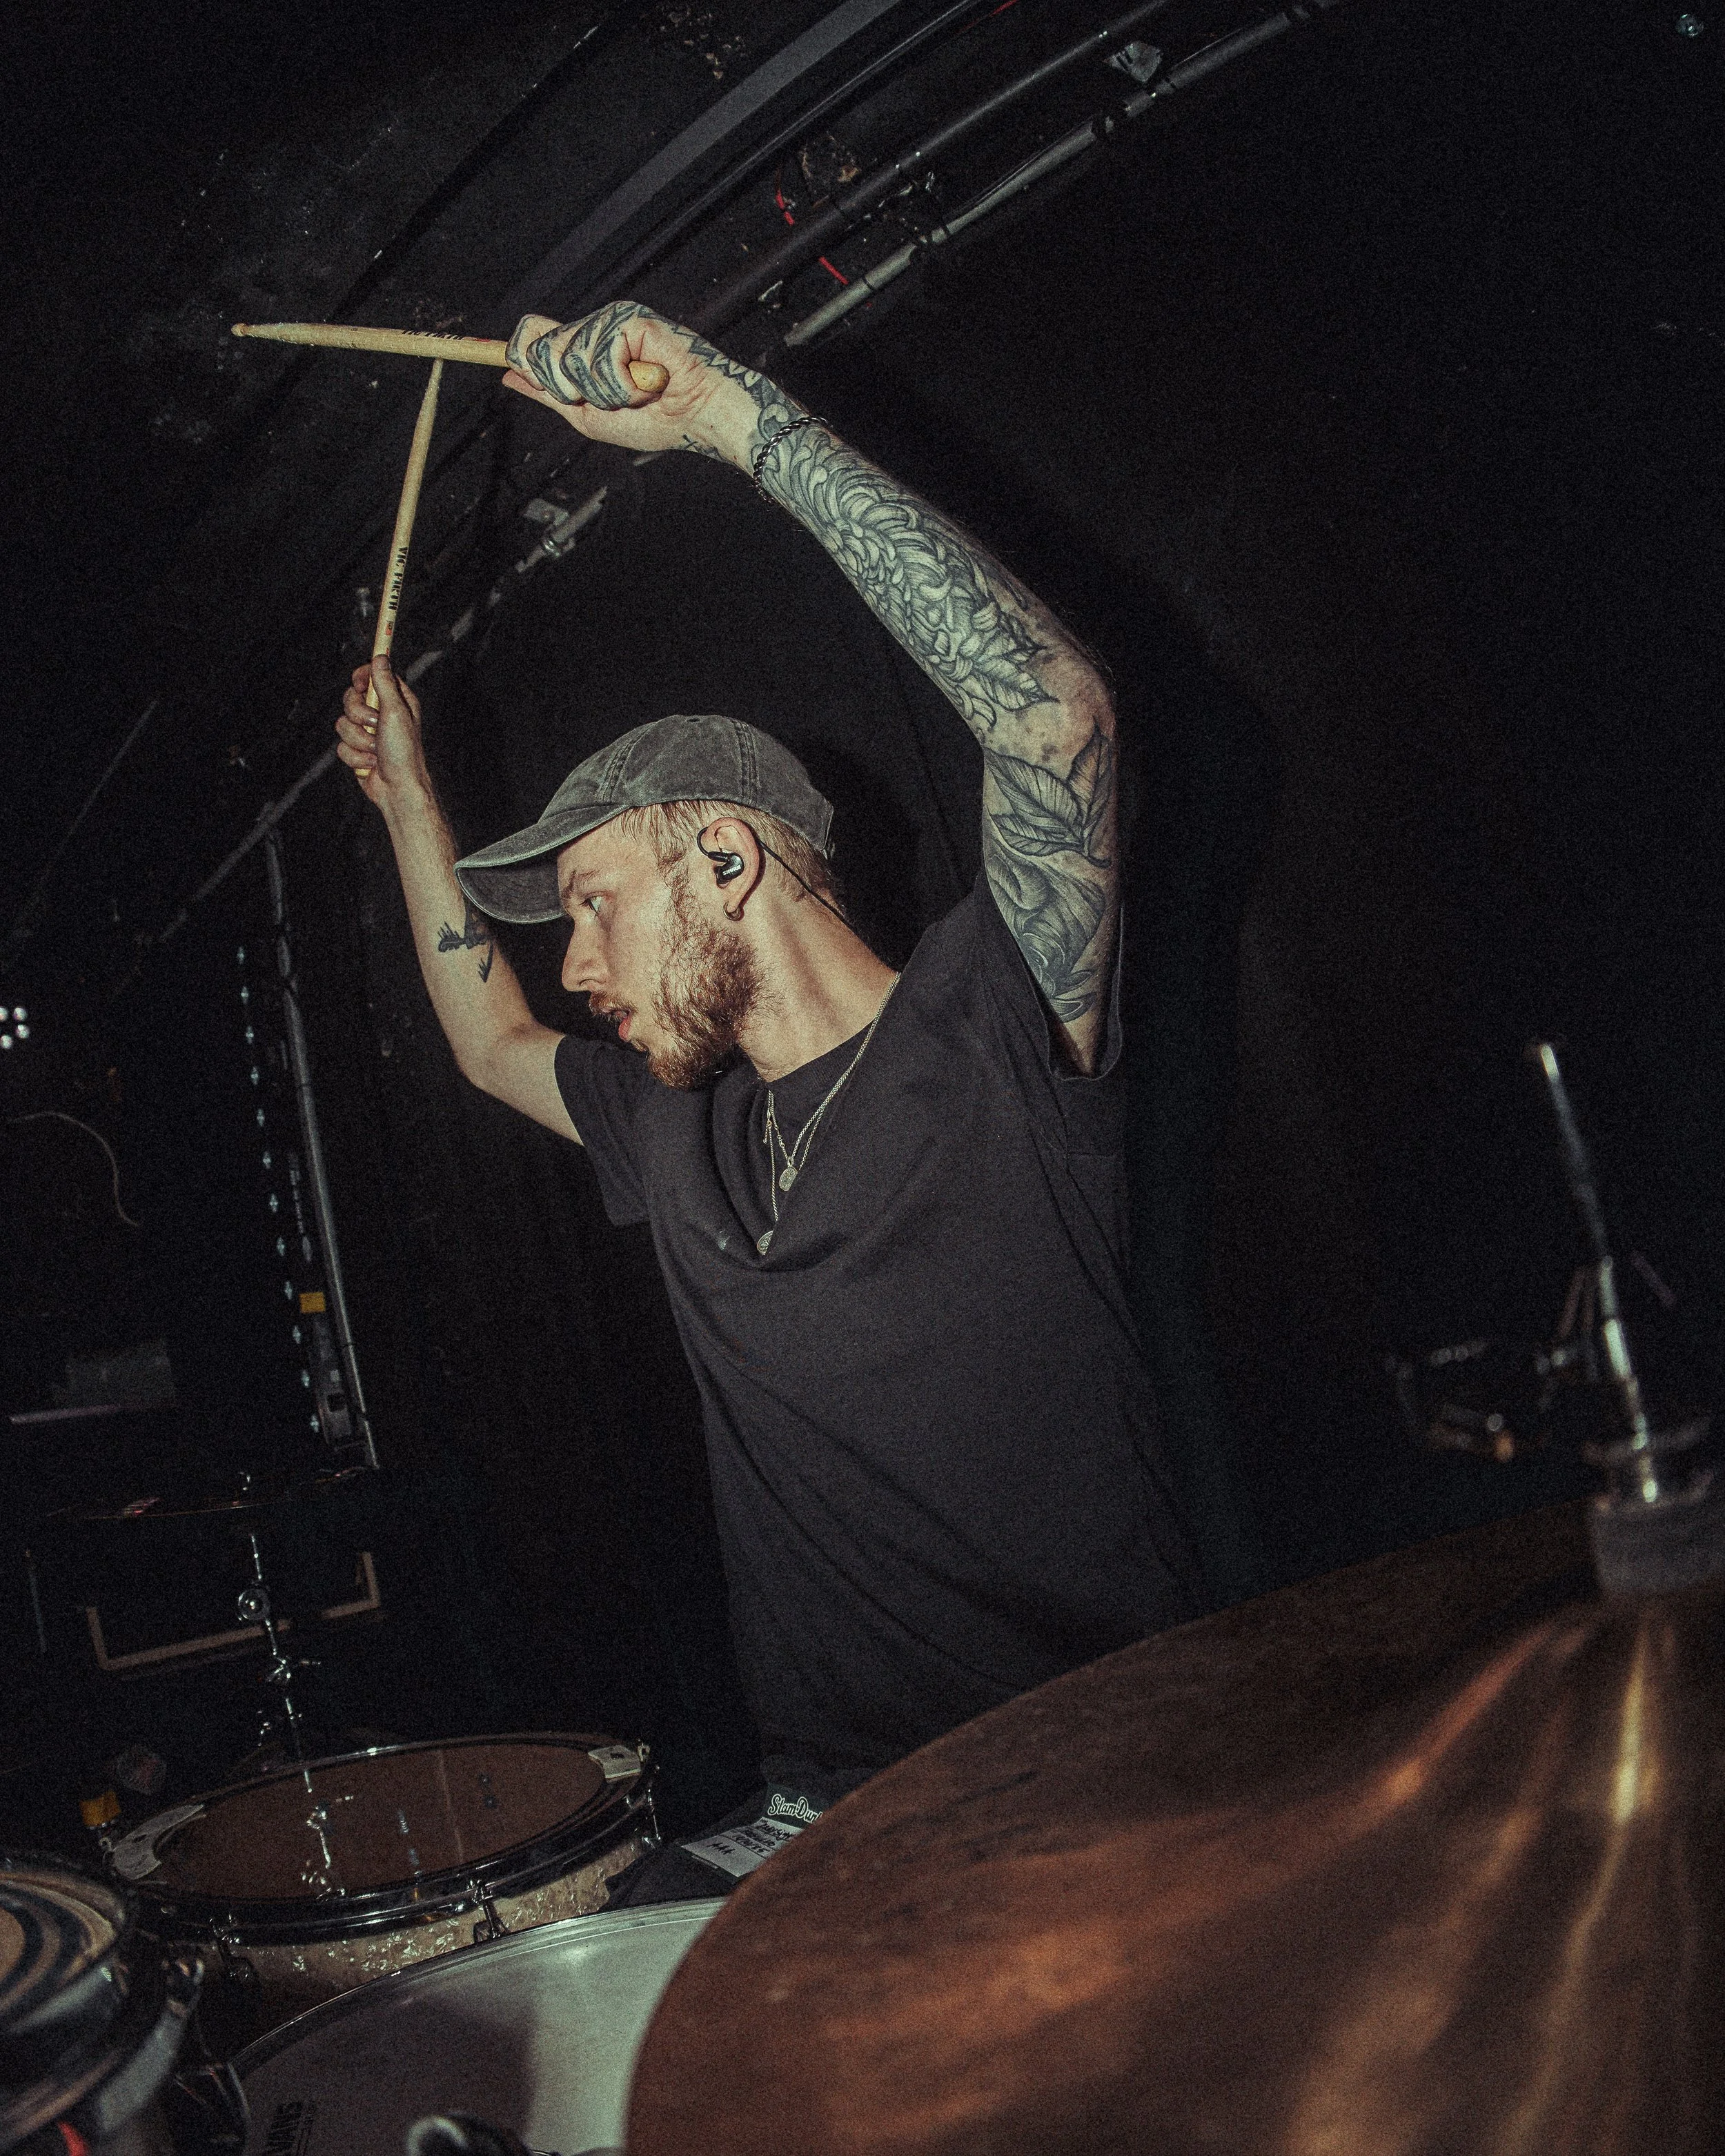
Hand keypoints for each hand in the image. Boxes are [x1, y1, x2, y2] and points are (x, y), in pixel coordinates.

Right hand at [336, 654, 428, 811]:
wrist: (397, 789)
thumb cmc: (403, 752)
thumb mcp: (395, 712)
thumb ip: (384, 684)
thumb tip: (380, 657)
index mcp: (395, 701)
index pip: (372, 676)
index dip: (362, 677)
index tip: (359, 684)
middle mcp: (381, 714)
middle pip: (350, 699)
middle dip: (358, 715)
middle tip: (374, 725)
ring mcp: (367, 733)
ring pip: (342, 724)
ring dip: (358, 740)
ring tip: (375, 749)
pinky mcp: (357, 750)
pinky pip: (341, 746)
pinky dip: (355, 756)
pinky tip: (371, 763)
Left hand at [502, 300, 762, 461]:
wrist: (696, 418)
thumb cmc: (653, 420)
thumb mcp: (587, 415)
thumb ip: (548, 393)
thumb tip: (507, 374)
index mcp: (583, 346)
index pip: (532, 333)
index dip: (517, 351)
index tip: (511, 366)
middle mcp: (594, 327)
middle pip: (541, 348)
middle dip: (568, 388)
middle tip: (607, 398)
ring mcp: (611, 320)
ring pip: (570, 358)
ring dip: (603, 393)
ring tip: (634, 392)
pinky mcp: (630, 320)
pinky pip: (601, 359)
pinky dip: (624, 386)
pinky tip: (648, 382)